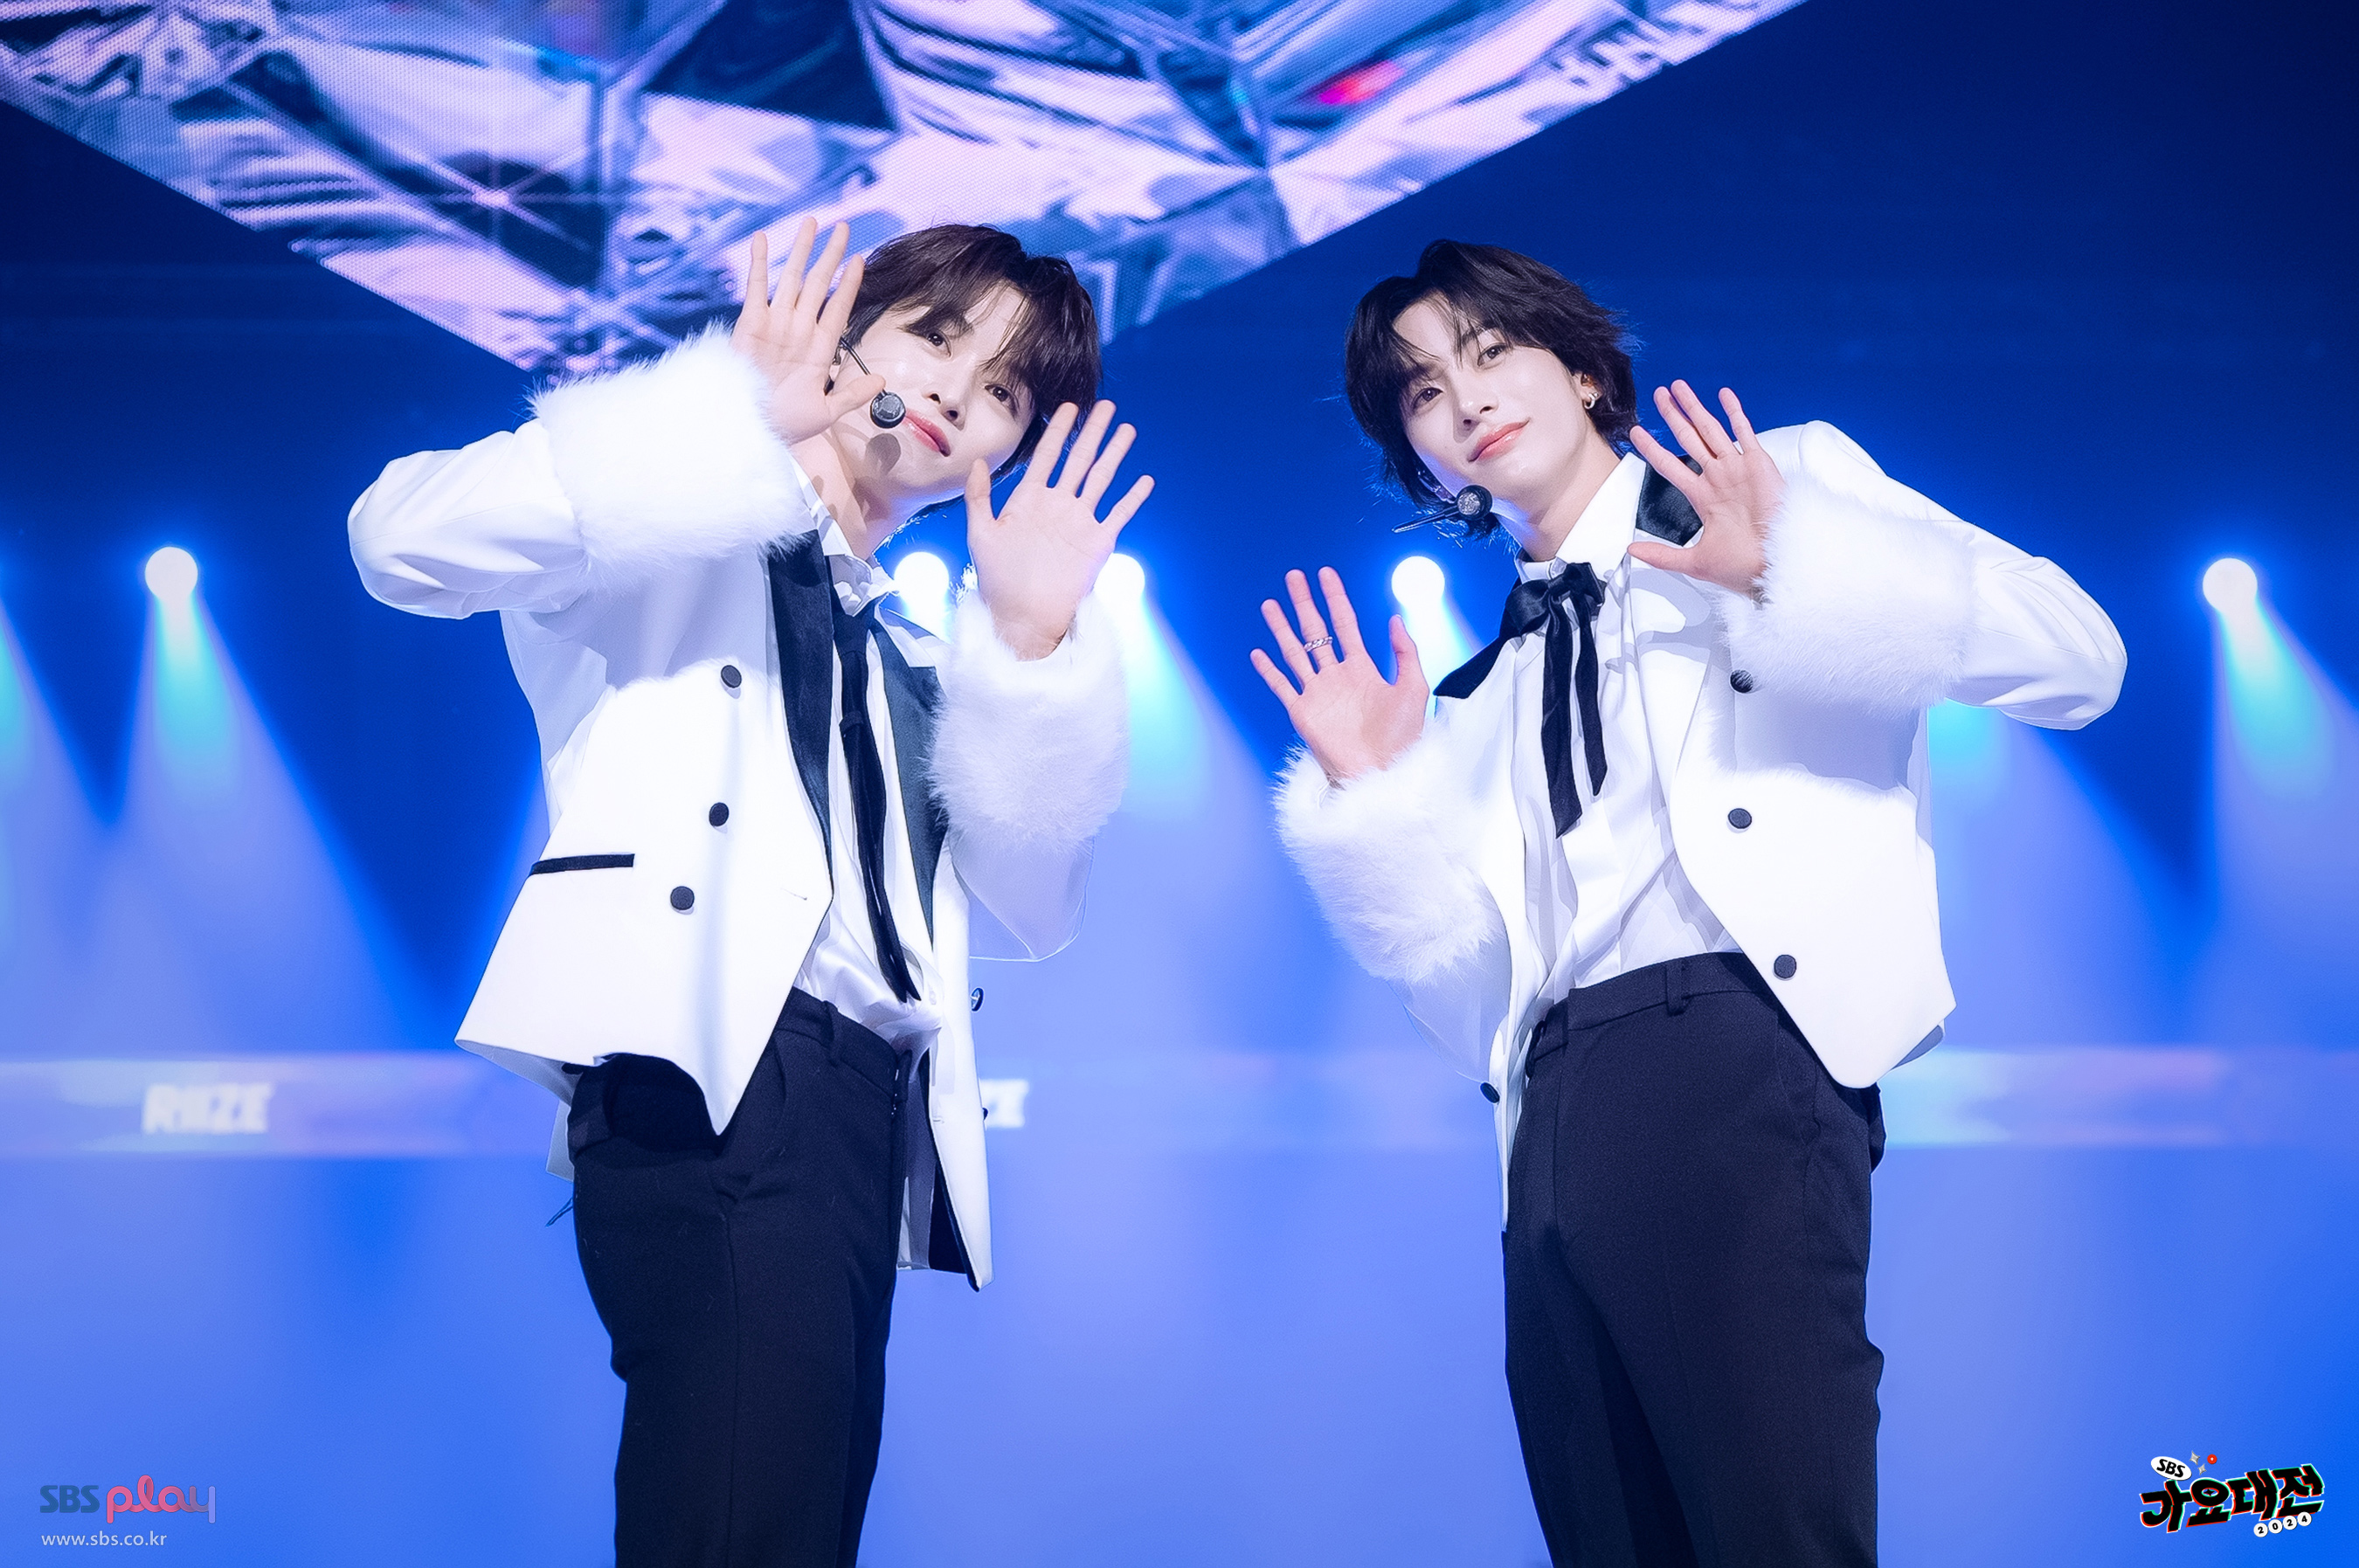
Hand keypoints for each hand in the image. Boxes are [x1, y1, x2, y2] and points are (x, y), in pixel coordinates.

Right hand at [730, 218, 885, 445]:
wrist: (751, 428)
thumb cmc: (785, 423)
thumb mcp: (826, 412)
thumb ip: (852, 394)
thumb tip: (881, 381)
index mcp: (818, 348)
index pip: (838, 308)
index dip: (849, 284)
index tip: (860, 260)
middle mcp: (798, 329)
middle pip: (818, 284)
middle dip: (830, 256)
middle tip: (842, 227)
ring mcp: (775, 323)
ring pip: (792, 278)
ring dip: (802, 250)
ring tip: (812, 222)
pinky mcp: (750, 323)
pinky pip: (757, 287)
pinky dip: (760, 262)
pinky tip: (763, 239)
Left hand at [966, 400, 1152, 658]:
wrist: (1023, 616)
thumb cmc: (998, 579)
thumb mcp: (981, 534)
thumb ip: (979, 497)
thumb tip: (976, 461)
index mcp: (1029, 500)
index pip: (1047, 456)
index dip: (1058, 431)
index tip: (1068, 407)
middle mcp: (1057, 506)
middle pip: (1079, 460)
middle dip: (1092, 432)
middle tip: (1106, 406)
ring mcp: (1079, 522)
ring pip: (1101, 480)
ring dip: (1114, 455)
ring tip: (1127, 430)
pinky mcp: (1097, 542)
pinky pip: (1118, 515)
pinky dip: (1132, 498)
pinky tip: (1144, 480)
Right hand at [1252, 567, 1428, 783]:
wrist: (1381, 772)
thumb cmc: (1401, 737)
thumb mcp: (1413, 688)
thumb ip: (1405, 652)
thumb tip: (1395, 618)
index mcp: (1362, 669)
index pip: (1345, 624)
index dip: (1336, 598)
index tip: (1326, 574)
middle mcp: (1336, 677)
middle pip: (1315, 631)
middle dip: (1304, 603)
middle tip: (1293, 577)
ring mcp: (1318, 693)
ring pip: (1294, 653)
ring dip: (1281, 628)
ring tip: (1270, 604)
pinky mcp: (1303, 713)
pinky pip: (1281, 686)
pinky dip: (1269, 670)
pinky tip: (1258, 653)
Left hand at [1625, 381, 1783, 596]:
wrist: (1775, 563)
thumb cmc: (1742, 566)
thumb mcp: (1694, 561)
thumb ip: (1661, 554)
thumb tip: (1631, 549)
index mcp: (1703, 498)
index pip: (1670, 465)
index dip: (1652, 448)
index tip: (1636, 432)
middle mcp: (1718, 479)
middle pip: (1688, 438)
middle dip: (1672, 416)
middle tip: (1659, 394)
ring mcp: (1737, 469)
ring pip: (1710, 429)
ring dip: (1694, 407)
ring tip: (1678, 387)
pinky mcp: (1759, 465)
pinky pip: (1744, 432)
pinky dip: (1734, 412)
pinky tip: (1723, 394)